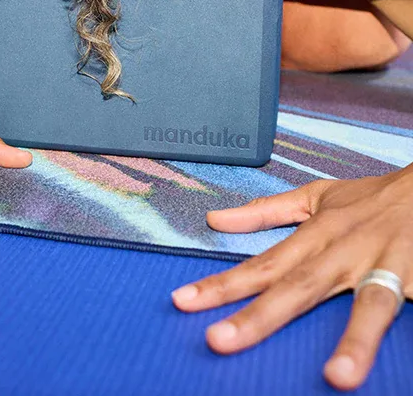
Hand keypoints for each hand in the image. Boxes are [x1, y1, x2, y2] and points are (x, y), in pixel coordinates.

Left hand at [171, 170, 412, 390]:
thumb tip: (215, 219)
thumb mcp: (313, 197)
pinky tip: (384, 364)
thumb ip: (264, 212)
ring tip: (335, 377)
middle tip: (218, 341)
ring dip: (354, 340)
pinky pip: (405, 305)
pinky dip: (396, 332)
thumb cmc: (367, 199)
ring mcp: (383, 265)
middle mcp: (343, 250)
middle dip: (258, 316)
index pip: (262, 264)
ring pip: (368, 303)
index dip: (222, 284)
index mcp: (316, 233)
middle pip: (298, 287)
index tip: (184, 302)